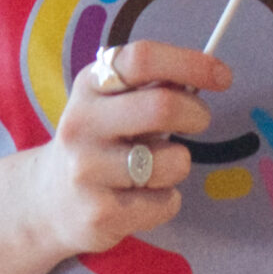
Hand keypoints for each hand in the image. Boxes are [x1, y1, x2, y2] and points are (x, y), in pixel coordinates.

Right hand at [24, 39, 231, 259]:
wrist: (49, 201)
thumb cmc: (100, 141)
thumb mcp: (112, 102)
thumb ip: (151, 87)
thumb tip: (209, 75)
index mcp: (91, 85)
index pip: (142, 59)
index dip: (190, 63)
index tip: (223, 76)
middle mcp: (82, 123)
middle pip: (161, 107)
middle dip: (196, 114)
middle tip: (198, 121)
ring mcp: (87, 170)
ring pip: (172, 162)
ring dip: (180, 163)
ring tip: (156, 167)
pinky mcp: (99, 214)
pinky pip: (166, 203)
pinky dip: (168, 200)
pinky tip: (142, 198)